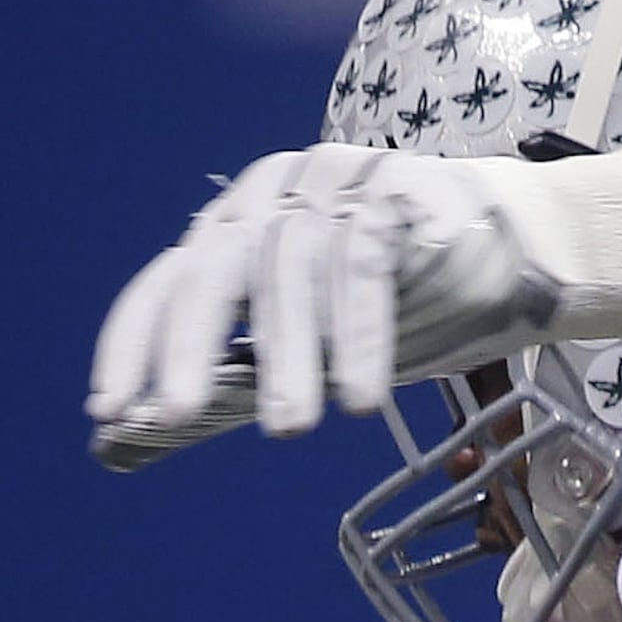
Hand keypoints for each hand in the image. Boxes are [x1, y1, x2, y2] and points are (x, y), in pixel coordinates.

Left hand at [92, 147, 544, 451]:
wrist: (511, 249)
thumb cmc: (405, 301)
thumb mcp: (317, 344)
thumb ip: (249, 375)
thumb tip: (154, 434)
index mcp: (239, 229)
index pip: (168, 282)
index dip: (134, 343)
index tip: (109, 410)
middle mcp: (273, 197)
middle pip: (214, 269)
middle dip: (187, 347)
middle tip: (170, 417)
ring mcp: (332, 187)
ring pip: (290, 270)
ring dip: (288, 358)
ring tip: (289, 431)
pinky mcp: (392, 196)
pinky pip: (362, 264)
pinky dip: (358, 334)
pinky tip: (359, 400)